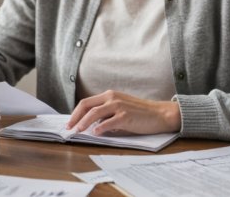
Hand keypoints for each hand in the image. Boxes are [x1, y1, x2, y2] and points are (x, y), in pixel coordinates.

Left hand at [66, 90, 180, 135]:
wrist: (159, 114)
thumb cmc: (140, 113)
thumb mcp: (121, 108)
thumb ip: (107, 113)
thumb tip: (91, 124)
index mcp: (110, 95)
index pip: (87, 102)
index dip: (76, 113)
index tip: (70, 122)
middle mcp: (112, 98)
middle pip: (87, 106)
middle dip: (75, 117)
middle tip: (69, 128)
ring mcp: (119, 106)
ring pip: (94, 113)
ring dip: (83, 123)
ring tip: (78, 131)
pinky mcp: (125, 116)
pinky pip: (107, 122)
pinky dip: (99, 128)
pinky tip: (95, 133)